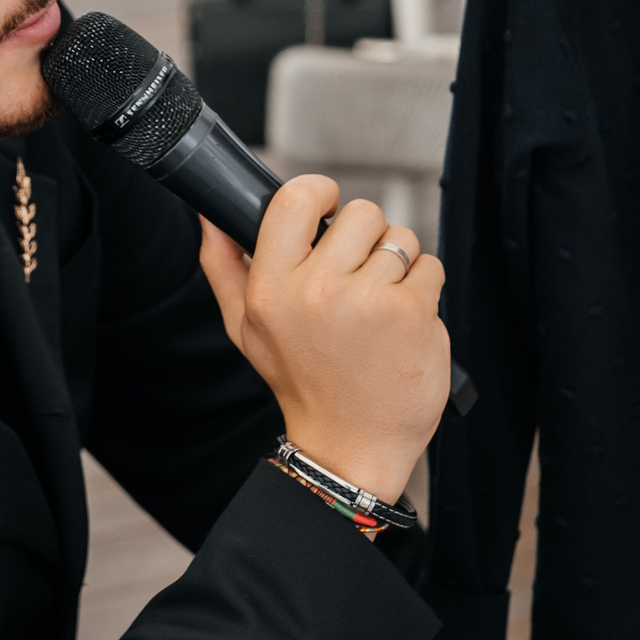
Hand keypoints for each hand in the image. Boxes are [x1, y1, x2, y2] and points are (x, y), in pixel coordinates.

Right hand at [197, 176, 446, 498]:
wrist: (350, 446)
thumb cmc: (302, 383)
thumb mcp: (246, 328)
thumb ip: (224, 266)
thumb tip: (210, 215)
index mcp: (272, 287)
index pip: (297, 198)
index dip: (321, 194)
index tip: (329, 212)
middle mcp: (316, 290)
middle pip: (360, 213)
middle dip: (366, 241)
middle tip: (357, 281)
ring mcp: (367, 300)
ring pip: (400, 238)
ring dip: (398, 265)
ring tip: (379, 307)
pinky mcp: (411, 312)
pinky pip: (429, 266)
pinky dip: (423, 289)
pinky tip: (402, 323)